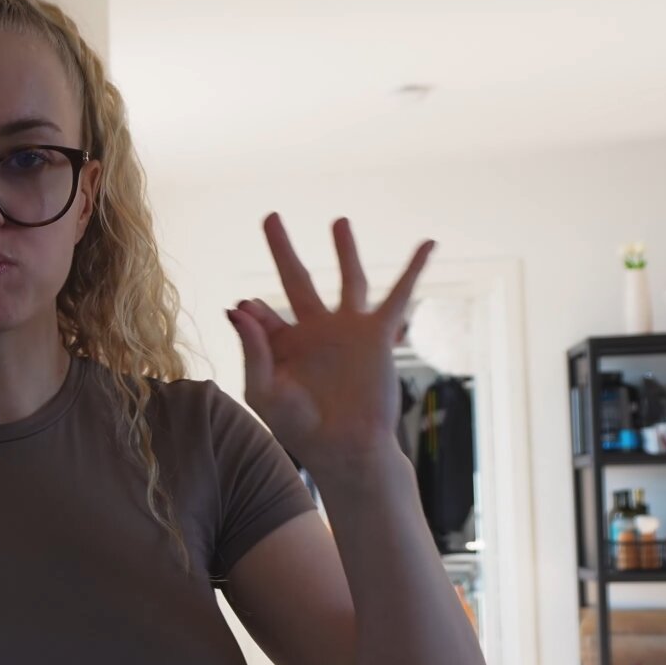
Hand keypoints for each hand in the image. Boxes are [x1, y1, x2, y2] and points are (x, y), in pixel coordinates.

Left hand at [227, 214, 432, 475]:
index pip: (260, 315)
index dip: (251, 313)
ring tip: (338, 221)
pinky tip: (427, 244)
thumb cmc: (299, 427)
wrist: (344, 448)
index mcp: (283, 345)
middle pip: (296, 278)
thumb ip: (251, 348)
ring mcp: (348, 330)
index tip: (246, 307)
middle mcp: (315, 331)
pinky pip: (399, 295)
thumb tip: (238, 306)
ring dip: (344, 250)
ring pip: (348, 279)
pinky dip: (414, 268)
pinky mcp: (378, 335)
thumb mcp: (263, 389)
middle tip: (271, 217)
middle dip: (283, 248)